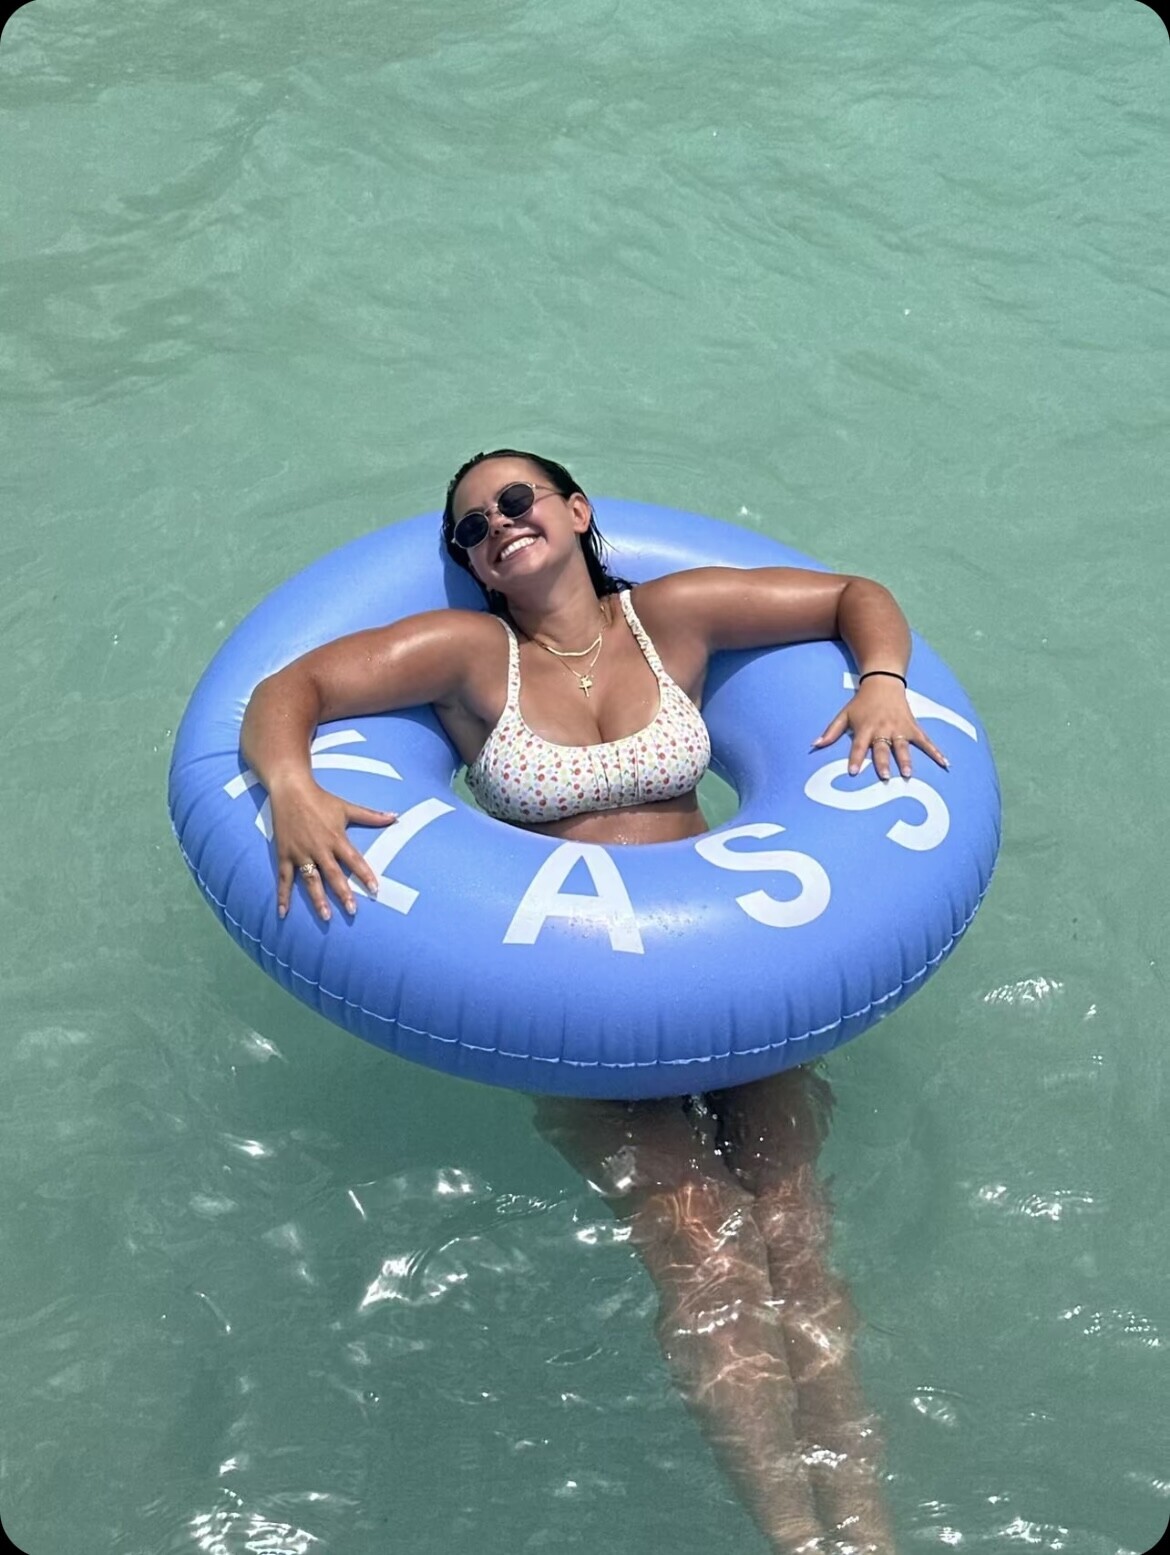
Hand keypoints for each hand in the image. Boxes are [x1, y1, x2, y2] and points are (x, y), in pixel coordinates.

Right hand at [270, 777, 396, 919]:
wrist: (291, 789)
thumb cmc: (321, 799)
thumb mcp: (347, 807)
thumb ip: (371, 816)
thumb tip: (395, 816)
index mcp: (336, 838)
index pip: (354, 860)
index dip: (365, 874)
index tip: (375, 890)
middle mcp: (319, 848)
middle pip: (333, 874)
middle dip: (343, 893)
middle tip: (352, 911)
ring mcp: (301, 853)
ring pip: (311, 880)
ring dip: (318, 899)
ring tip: (326, 916)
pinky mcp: (284, 854)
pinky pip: (283, 879)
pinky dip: (283, 896)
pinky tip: (284, 913)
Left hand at [811, 680, 948, 780]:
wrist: (884, 681)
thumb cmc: (862, 702)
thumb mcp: (844, 714)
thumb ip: (831, 731)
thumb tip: (814, 745)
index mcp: (866, 728)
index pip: (859, 746)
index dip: (855, 758)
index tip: (853, 772)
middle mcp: (883, 729)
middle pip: (883, 748)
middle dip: (884, 762)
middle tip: (885, 776)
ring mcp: (900, 728)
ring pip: (903, 746)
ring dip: (906, 760)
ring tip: (908, 774)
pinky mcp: (913, 727)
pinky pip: (926, 741)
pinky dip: (936, 752)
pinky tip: (945, 764)